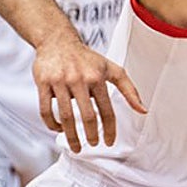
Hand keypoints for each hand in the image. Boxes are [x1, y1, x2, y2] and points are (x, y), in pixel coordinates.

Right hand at [32, 35, 145, 152]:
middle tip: (93, 145)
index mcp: (98, 78)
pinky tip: (57, 129)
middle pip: (87, 115)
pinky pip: (46, 109)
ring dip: (70, 135)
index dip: (109, 129)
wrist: (58, 41)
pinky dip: (51, 123)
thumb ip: (129, 89)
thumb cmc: (87, 58)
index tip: (108, 142)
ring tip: (76, 145)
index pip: (107, 110)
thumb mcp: (112, 69)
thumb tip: (143, 110)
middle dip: (91, 135)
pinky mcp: (43, 83)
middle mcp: (79, 79)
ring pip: (66, 115)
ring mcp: (60, 81)